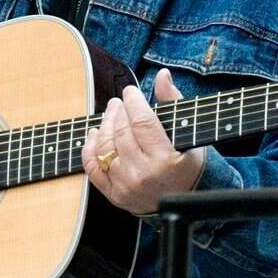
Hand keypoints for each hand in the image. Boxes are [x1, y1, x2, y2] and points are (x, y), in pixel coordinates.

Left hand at [81, 68, 205, 214]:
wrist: (182, 202)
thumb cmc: (187, 163)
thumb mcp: (188, 133)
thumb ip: (173, 102)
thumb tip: (162, 75)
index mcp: (164, 159)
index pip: (142, 121)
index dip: (133, 101)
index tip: (131, 91)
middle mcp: (143, 175)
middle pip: (121, 132)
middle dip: (118, 111)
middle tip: (119, 102)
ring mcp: (126, 186)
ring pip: (105, 147)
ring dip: (105, 124)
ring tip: (111, 113)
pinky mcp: (114, 195)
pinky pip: (93, 167)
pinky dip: (90, 147)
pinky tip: (95, 133)